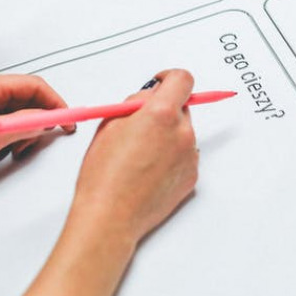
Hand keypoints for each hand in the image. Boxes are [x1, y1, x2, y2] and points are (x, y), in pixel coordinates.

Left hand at [0, 73, 73, 204]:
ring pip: (18, 114)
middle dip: (38, 121)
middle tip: (39, 140)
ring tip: (14, 150)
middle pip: (27, 99)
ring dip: (23, 133)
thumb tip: (48, 118)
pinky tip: (1, 153)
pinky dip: (10, 138)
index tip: (69, 119)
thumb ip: (24, 124)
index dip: (55, 103)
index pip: (34, 86)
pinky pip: (4, 125)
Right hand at [25, 69, 198, 295]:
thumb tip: (150, 95)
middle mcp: (182, 132)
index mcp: (161, 114)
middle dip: (164, 110)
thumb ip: (135, 104)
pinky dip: (171, 157)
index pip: (183, 80)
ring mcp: (190, 155)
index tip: (161, 82)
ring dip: (167, 135)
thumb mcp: (109, 124)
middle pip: (182, 107)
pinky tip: (148, 171)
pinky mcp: (192, 175)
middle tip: (139, 126)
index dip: (170, 78)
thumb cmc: (103, 175)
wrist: (111, 216)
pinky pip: (184, 155)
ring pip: (182, 132)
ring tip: (139, 156)